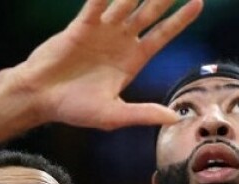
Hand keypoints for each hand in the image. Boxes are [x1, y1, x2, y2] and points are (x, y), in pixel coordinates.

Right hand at [16, 0, 202, 129]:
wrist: (40, 97)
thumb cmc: (74, 109)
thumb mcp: (113, 115)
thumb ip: (143, 113)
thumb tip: (175, 118)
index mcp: (132, 61)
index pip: (163, 35)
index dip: (181, 19)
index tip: (198, 2)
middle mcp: (120, 42)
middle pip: (149, 12)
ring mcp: (102, 31)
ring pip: (126, 2)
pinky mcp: (82, 24)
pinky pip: (97, 2)